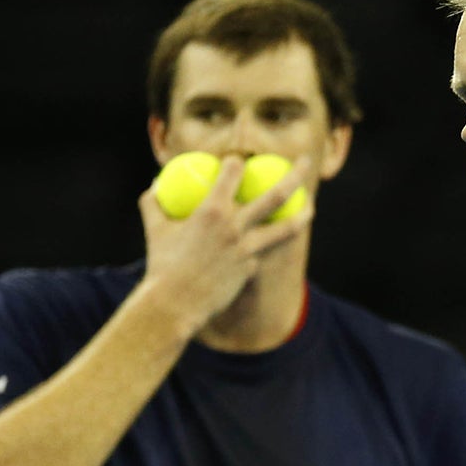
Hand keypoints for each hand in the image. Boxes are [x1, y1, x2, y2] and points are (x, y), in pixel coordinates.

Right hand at [137, 155, 313, 329]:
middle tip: (305, 161)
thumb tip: (156, 183)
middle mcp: (235, 226)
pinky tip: (269, 245)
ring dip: (302, 214)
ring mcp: (247, 249)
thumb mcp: (154, 228)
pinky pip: (260, 253)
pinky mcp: (251, 269)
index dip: (237, 162)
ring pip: (284, 228)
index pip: (234, 172)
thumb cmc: (161, 264)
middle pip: (276, 194)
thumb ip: (154, 201)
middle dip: (295, 174)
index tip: (241, 160)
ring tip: (311, 206)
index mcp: (212, 209)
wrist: (174, 304)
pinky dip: (263, 247)